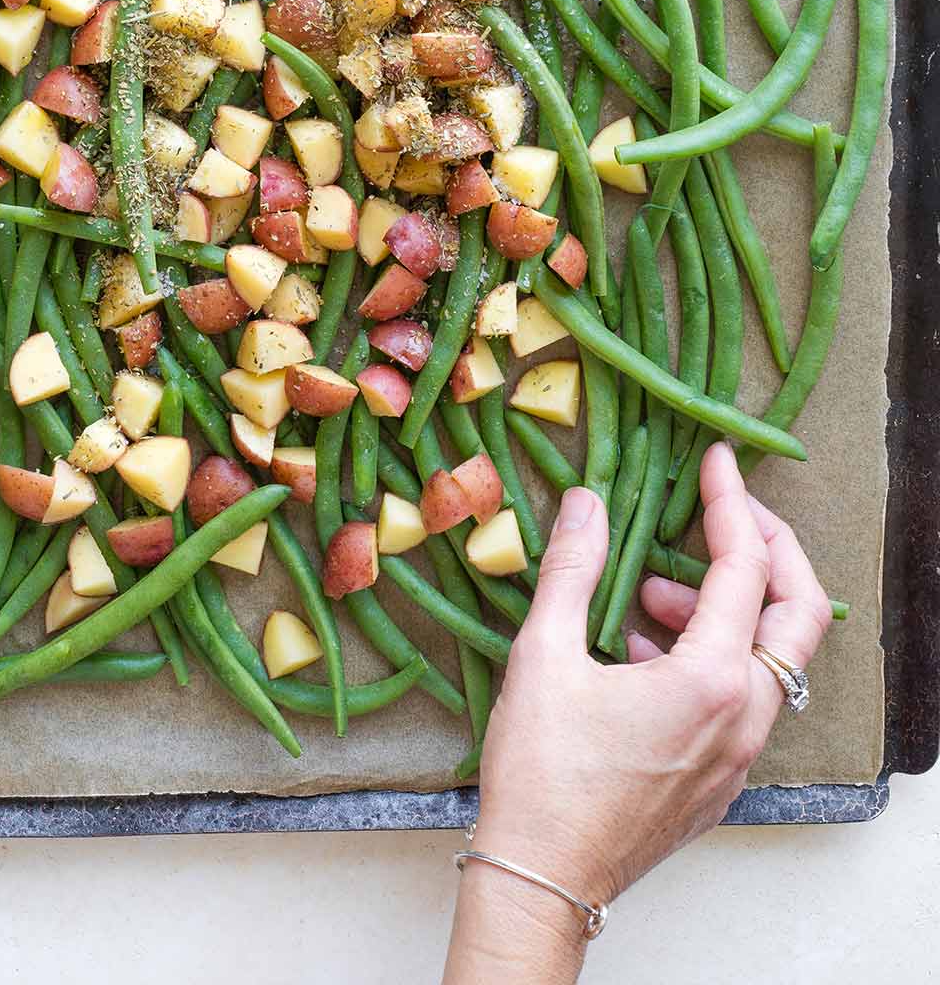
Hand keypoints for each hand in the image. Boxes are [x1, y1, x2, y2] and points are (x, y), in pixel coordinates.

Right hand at [444, 443, 832, 983]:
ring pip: (769, 661)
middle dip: (768, 550)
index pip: (746, 567)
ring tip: (647, 594)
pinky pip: (741, 702)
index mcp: (712, 680)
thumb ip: (571, 568)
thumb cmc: (542, 774)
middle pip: (798, 614)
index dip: (731, 504)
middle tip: (722, 513)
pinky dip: (710, 658)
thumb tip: (586, 502)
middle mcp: (744, 718)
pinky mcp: (718, 782)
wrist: (544, 878)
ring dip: (725, 610)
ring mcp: (737, 756)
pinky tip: (639, 654)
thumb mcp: (544, 656)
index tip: (716, 462)